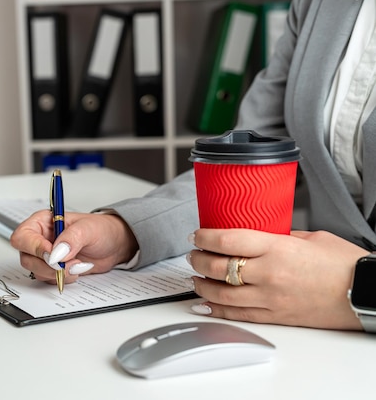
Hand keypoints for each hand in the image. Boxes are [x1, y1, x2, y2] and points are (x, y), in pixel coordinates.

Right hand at [10, 210, 137, 284]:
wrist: (114, 244)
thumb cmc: (101, 229)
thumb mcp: (88, 229)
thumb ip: (71, 239)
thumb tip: (56, 253)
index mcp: (42, 222)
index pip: (23, 236)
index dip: (34, 248)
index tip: (52, 255)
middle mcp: (40, 239)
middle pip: (26, 257)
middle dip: (47, 265)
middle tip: (66, 265)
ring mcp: (45, 255)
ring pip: (36, 271)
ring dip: (57, 274)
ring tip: (77, 265)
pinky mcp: (53, 269)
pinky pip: (48, 279)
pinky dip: (63, 279)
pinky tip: (77, 270)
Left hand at [187, 228, 367, 329]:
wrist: (365, 293)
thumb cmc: (344, 264)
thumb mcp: (310, 237)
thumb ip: (279, 236)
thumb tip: (258, 235)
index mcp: (277, 248)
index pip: (228, 241)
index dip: (205, 237)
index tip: (196, 235)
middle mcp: (269, 274)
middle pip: (219, 267)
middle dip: (199, 260)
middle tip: (192, 255)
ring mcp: (270, 298)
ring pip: (222, 294)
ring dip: (202, 285)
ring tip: (195, 278)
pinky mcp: (275, 317)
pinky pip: (238, 314)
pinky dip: (217, 309)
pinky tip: (205, 303)